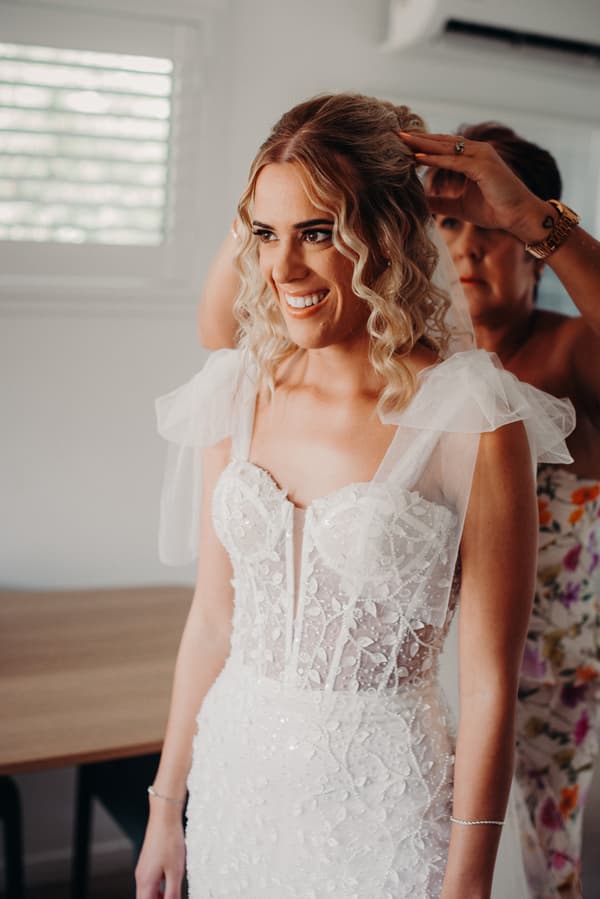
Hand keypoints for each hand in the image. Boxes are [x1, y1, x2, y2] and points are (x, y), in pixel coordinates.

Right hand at [135, 812, 185, 898]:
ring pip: (148, 892)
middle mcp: (141, 877)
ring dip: (159, 898)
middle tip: (173, 898)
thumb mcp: (175, 871)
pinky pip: (151, 882)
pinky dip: (159, 889)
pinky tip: (170, 886)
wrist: (164, 818)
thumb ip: (173, 893)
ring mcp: (143, 869)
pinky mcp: (148, 862)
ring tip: (173, 896)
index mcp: (146, 882)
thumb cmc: (169, 840)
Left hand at [399, 131, 550, 242]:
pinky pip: (454, 161)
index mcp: (472, 157)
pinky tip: (417, 157)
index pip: (442, 147)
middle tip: (394, 135)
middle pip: (441, 142)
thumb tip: (418, 203)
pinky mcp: (483, 166)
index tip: (399, 145)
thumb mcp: (458, 206)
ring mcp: (481, 156)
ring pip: (445, 147)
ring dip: (422, 143)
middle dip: (417, 139)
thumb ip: (439, 202)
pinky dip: (435, 159)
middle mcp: (477, 151)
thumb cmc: (494, 210)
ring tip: (401, 140)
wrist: (518, 217)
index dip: (421, 145)